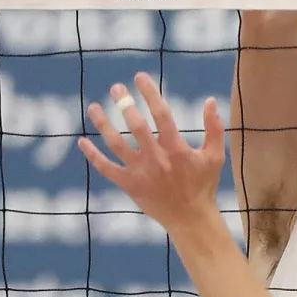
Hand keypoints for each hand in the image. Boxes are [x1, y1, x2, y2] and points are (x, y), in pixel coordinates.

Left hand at [78, 73, 226, 233]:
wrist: (190, 219)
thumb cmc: (203, 185)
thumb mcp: (214, 156)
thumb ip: (214, 128)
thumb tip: (210, 101)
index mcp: (176, 149)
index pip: (161, 114)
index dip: (149, 93)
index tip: (139, 77)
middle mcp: (156, 159)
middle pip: (136, 125)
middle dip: (124, 103)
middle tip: (115, 88)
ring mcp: (140, 172)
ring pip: (116, 144)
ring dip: (103, 124)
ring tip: (94, 107)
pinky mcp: (129, 185)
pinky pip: (106, 168)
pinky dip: (92, 155)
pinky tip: (82, 141)